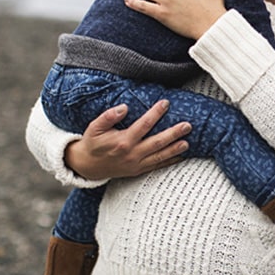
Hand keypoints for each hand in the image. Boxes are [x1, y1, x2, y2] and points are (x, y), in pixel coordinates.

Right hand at [63, 100, 189, 180]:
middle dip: (173, 133)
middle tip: (187, 125)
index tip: (165, 103)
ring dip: (175, 149)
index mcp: (122, 141)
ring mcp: (136, 164)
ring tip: (187, 142)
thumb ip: (108, 116)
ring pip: (160, 156)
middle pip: (157, 142)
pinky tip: (180, 156)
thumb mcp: (94, 127)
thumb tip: (124, 107)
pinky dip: (169, 162)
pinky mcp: (138, 170)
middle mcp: (132, 154)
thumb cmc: (93, 143)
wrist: (87, 166)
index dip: (155, 113)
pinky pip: (157, 166)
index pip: (143, 125)